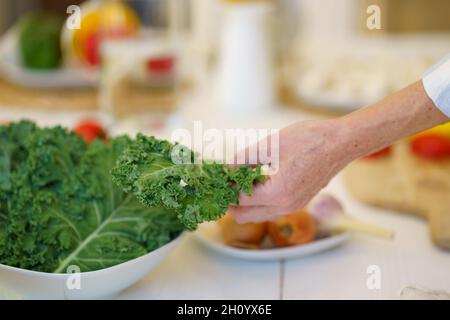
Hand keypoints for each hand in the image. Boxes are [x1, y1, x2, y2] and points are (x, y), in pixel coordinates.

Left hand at [229, 119, 348, 222]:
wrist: (340, 143)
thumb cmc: (309, 140)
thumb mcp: (270, 144)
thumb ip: (244, 158)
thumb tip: (225, 168)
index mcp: (277, 193)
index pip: (239, 200)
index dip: (223, 189)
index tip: (214, 180)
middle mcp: (285, 206)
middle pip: (245, 215)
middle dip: (230, 202)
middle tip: (221, 184)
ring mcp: (294, 206)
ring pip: (258, 215)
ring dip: (244, 203)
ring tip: (234, 182)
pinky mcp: (299, 201)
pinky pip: (271, 209)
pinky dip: (258, 201)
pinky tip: (253, 182)